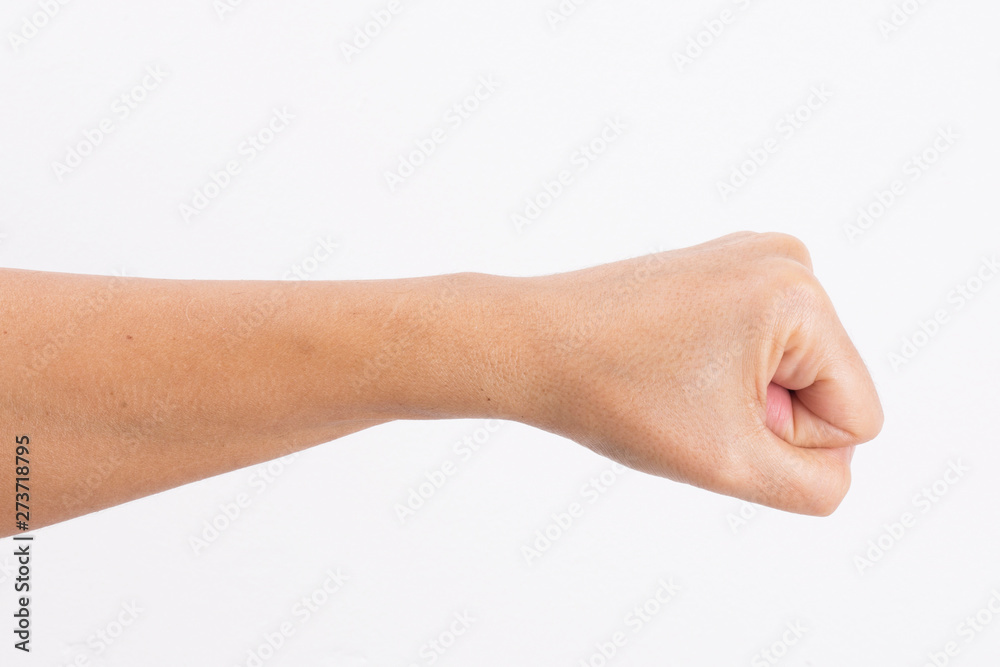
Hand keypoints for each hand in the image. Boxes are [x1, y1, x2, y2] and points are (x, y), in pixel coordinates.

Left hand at [511, 232, 883, 515]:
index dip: (786, 443)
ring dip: (742, 398)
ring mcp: (754, 257)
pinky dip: (724, 372)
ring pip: (796, 374)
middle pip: (828, 390)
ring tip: (676, 378)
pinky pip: (763, 349)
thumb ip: (814, 485)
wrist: (530, 344)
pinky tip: (672, 361)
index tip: (712, 414)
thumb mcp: (731, 464)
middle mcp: (788, 259)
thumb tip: (837, 464)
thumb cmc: (615, 396)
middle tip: (687, 398)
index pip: (857, 420)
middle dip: (763, 416)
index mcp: (801, 294)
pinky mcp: (726, 267)